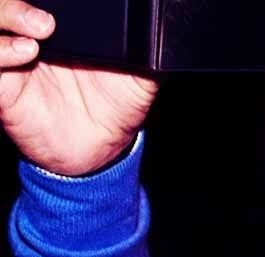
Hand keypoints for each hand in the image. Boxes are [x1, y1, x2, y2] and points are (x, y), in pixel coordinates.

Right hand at [0, 0, 156, 174]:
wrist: (102, 149)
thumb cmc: (116, 106)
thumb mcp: (141, 73)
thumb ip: (145, 48)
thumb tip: (162, 29)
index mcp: (55, 22)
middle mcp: (24, 33)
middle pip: (4, 2)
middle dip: (15, 2)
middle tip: (47, 21)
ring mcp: (9, 56)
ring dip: (7, 15)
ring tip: (41, 31)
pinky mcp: (1, 85)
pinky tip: (26, 53)